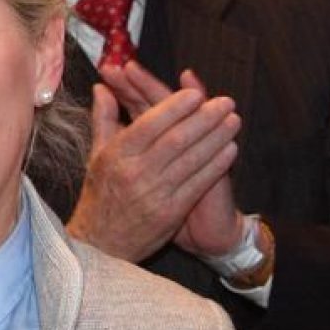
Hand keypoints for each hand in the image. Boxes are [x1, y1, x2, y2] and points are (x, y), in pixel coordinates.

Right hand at [66, 62, 240, 261]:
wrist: (101, 242)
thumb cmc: (100, 194)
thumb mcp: (96, 155)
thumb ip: (103, 118)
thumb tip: (102, 87)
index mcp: (116, 154)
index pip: (149, 123)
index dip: (174, 107)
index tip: (195, 93)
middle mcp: (135, 172)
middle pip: (176, 139)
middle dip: (204, 118)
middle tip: (225, 102)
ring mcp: (154, 193)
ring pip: (191, 160)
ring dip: (216, 138)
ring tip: (233, 120)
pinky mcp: (170, 212)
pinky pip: (198, 183)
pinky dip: (216, 165)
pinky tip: (230, 150)